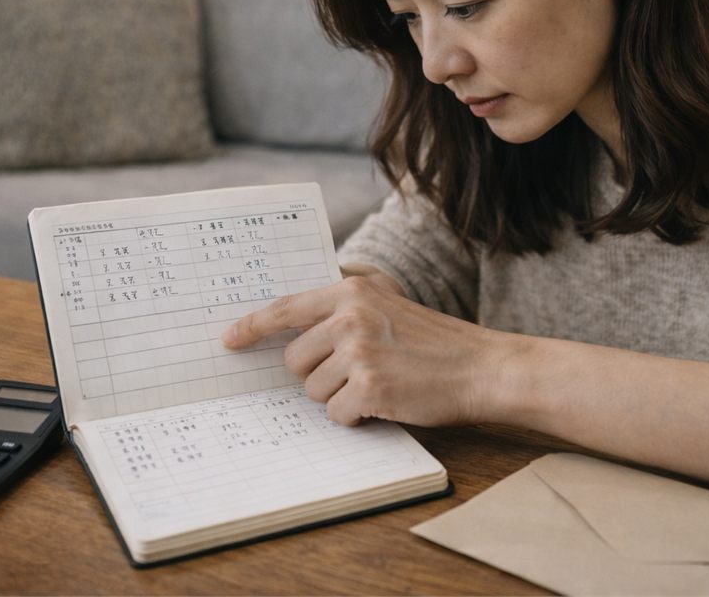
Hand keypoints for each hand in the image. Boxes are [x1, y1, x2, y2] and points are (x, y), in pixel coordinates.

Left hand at [222, 276, 500, 426]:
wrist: (480, 368)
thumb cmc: (434, 341)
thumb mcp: (389, 302)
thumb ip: (347, 301)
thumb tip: (294, 317)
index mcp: (352, 292)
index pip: (286, 308)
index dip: (252, 326)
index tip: (228, 340)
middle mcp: (351, 316)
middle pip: (294, 360)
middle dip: (318, 373)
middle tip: (358, 371)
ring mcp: (359, 352)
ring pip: (313, 391)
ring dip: (340, 396)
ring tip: (380, 383)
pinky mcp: (369, 387)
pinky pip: (336, 414)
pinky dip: (357, 417)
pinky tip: (387, 402)